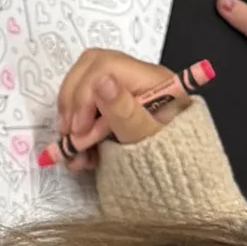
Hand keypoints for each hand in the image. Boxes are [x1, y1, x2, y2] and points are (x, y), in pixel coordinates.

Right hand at [53, 48, 193, 169]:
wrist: (175, 179)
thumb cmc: (168, 159)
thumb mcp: (146, 139)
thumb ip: (124, 112)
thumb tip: (101, 80)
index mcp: (153, 79)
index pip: (105, 66)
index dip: (84, 95)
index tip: (79, 130)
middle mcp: (137, 76)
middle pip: (90, 68)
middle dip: (72, 102)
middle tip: (70, 135)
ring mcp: (124, 89)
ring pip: (82, 86)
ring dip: (71, 119)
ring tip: (76, 154)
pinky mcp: (113, 104)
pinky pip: (84, 105)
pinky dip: (76, 129)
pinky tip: (81, 155)